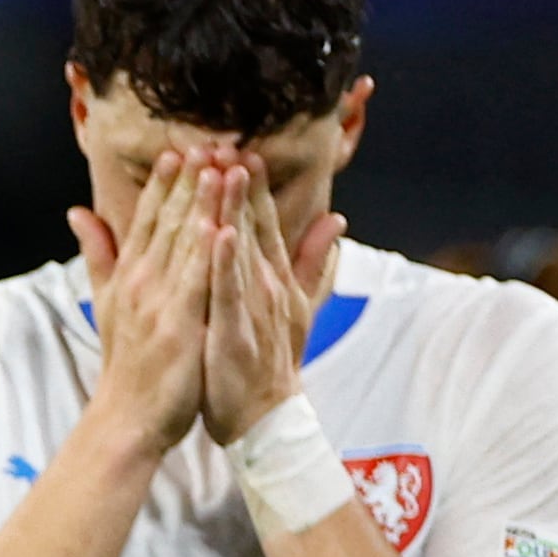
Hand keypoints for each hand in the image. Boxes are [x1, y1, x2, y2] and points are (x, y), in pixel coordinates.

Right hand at [68, 148, 213, 455]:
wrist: (126, 418)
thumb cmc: (126, 364)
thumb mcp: (105, 303)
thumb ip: (97, 254)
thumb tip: (77, 212)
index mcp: (128, 276)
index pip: (145, 220)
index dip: (163, 184)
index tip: (179, 149)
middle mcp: (140, 282)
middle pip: (166, 221)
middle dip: (188, 180)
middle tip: (208, 141)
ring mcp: (158, 302)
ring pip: (183, 242)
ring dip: (201, 202)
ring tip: (219, 165)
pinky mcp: (178, 324)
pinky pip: (196, 280)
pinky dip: (205, 250)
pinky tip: (219, 221)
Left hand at [202, 170, 342, 445]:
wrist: (265, 418)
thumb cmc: (270, 363)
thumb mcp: (298, 306)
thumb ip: (315, 262)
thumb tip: (338, 220)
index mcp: (272, 277)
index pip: (262, 221)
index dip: (253, 184)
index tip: (241, 146)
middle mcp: (266, 284)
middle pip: (252, 224)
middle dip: (241, 182)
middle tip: (227, 138)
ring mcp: (253, 306)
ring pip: (241, 248)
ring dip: (234, 208)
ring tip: (226, 168)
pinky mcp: (236, 330)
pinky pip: (230, 291)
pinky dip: (226, 262)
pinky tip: (220, 232)